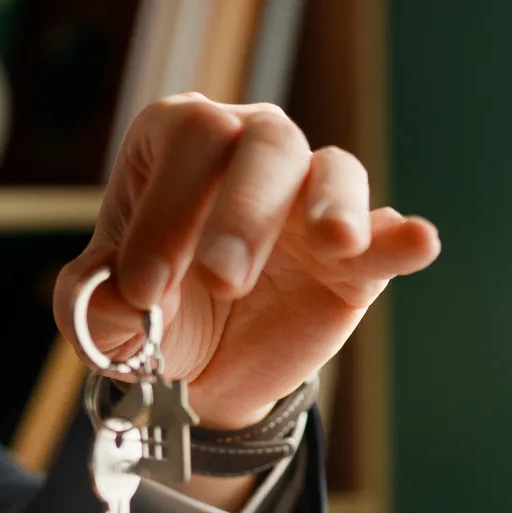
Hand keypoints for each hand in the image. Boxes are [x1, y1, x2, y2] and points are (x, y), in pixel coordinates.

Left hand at [55, 96, 439, 430]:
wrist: (205, 369)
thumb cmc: (154, 314)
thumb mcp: (105, 319)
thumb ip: (93, 304)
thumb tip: (117, 298)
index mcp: (178, 143)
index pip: (185, 144)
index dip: (164, 211)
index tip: (143, 291)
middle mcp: (250, 150)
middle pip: (263, 144)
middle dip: (243, 212)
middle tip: (221, 279)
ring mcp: (309, 198)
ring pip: (332, 170)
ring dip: (333, 205)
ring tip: (333, 242)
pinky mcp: (357, 254)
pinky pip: (386, 232)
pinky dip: (401, 237)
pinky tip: (418, 242)